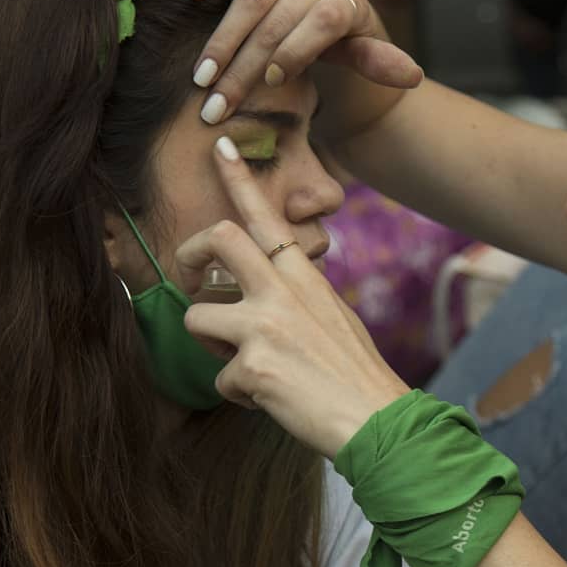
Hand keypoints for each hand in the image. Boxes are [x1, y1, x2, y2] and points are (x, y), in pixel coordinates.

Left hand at [176, 137, 408, 458]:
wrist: (377, 419)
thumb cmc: (356, 374)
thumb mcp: (333, 318)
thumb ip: (297, 299)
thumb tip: (260, 301)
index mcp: (305, 277)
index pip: (266, 217)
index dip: (239, 179)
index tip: (220, 148)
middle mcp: (282, 291)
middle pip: (217, 238)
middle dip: (188, 253)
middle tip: (190, 277)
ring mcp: (265, 326)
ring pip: (197, 317)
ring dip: (211, 347)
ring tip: (247, 367)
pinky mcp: (253, 366)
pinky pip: (219, 379)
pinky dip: (239, 394)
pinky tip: (271, 400)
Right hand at [184, 0, 421, 124]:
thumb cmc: (335, 27)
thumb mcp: (357, 47)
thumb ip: (376, 60)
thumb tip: (412, 77)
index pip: (323, 23)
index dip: (298, 51)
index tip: (273, 81)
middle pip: (280, 19)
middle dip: (246, 66)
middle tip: (218, 105)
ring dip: (223, 38)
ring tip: (201, 76)